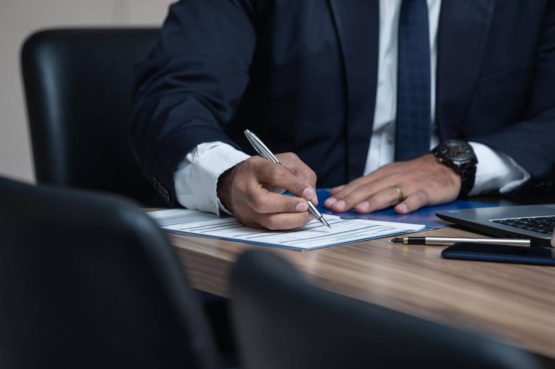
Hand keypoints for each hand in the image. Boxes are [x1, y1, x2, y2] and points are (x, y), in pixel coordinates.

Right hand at [217, 153, 317, 229]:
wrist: (239, 182)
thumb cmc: (266, 171)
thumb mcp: (285, 162)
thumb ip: (302, 174)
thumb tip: (311, 196)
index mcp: (254, 168)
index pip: (274, 175)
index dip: (294, 185)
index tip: (309, 193)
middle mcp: (245, 189)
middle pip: (263, 202)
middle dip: (289, 206)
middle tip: (306, 206)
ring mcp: (245, 208)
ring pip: (268, 221)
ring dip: (292, 220)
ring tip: (306, 215)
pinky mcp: (250, 222)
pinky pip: (271, 228)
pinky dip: (288, 225)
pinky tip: (297, 219)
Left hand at [324, 154, 460, 213]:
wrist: (445, 166)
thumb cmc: (413, 174)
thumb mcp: (386, 175)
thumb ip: (364, 185)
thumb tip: (338, 192)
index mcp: (382, 175)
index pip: (359, 184)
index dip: (344, 194)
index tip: (330, 203)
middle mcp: (393, 178)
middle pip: (370, 189)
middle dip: (352, 198)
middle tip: (338, 207)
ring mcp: (410, 184)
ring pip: (389, 193)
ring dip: (375, 201)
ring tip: (362, 209)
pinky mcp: (426, 191)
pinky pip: (417, 198)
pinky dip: (409, 204)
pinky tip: (400, 210)